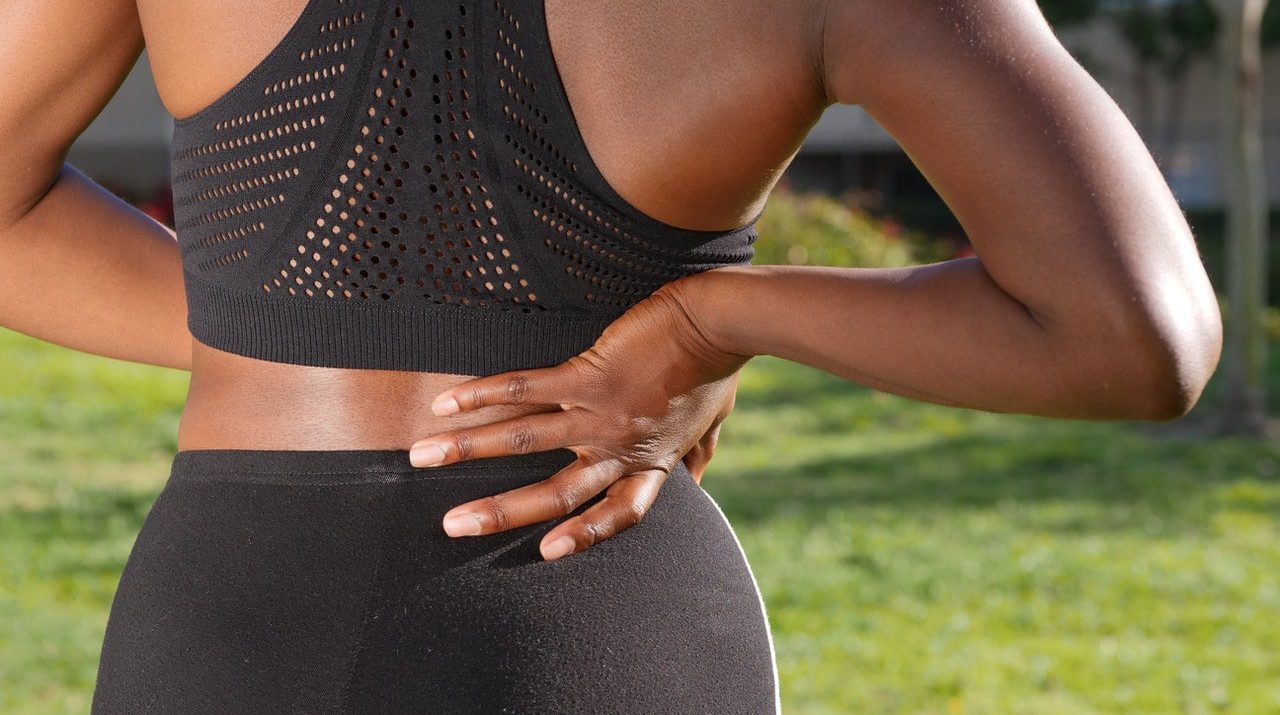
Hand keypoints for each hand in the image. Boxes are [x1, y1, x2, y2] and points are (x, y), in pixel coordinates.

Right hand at [408, 275, 749, 560]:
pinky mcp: (586, 375)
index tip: (546, 553)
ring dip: (468, 451)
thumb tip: (698, 475)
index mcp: (649, 464)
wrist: (717, 321)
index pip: (615, 514)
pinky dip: (481, 395)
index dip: (583, 537)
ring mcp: (600, 413)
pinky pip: (524, 390)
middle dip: (499, 512)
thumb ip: (698, 452)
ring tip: (420, 457)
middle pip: (556, 493)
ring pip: (525, 442)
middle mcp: (619, 447)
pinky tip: (445, 403)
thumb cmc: (714, 368)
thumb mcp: (712, 421)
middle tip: (451, 526)